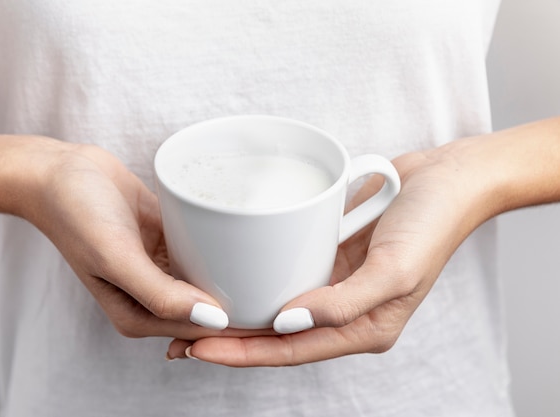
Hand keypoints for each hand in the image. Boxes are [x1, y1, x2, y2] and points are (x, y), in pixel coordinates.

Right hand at [12, 138, 271, 340]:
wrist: (59, 173)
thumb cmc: (76, 215)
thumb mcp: (115, 258)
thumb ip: (161, 295)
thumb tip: (214, 322)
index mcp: (141, 316)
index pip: (206, 331)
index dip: (246, 327)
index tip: (286, 314)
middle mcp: (155, 297)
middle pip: (213, 308)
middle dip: (250, 303)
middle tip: (294, 286)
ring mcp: (163, 269)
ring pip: (211, 280)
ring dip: (240, 277)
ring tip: (284, 265)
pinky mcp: (167, 242)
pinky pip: (203, 251)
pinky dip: (224, 250)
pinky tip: (253, 242)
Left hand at [166, 138, 498, 364]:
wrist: (448, 179)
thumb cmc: (431, 225)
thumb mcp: (395, 270)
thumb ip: (344, 304)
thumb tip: (288, 324)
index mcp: (364, 328)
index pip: (291, 351)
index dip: (243, 354)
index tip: (198, 349)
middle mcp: (344, 313)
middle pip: (276, 337)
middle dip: (230, 341)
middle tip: (179, 339)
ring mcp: (334, 285)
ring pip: (276, 308)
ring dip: (238, 313)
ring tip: (192, 313)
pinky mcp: (329, 256)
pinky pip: (286, 273)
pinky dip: (256, 278)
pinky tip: (229, 274)